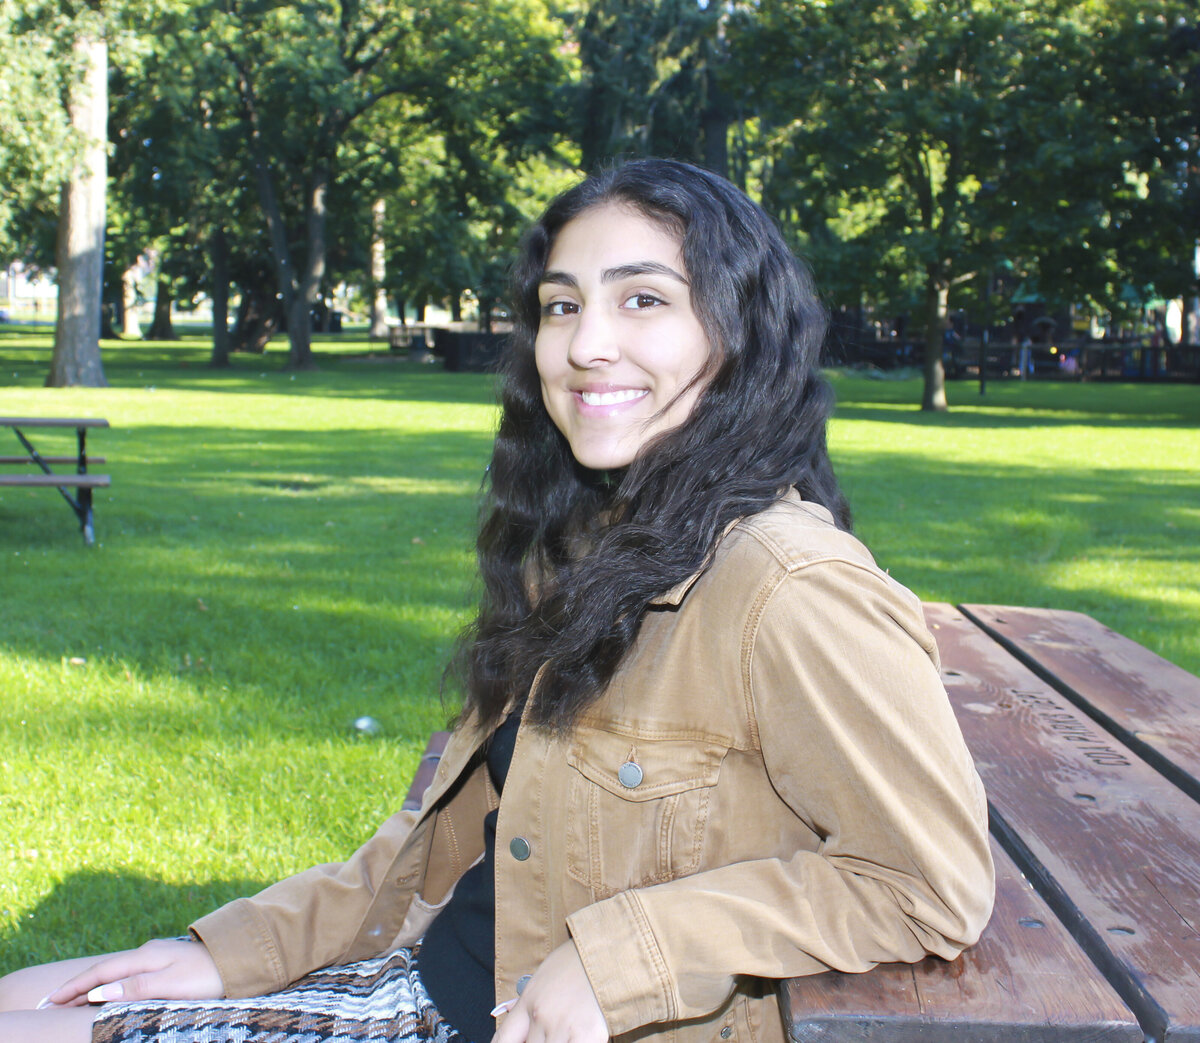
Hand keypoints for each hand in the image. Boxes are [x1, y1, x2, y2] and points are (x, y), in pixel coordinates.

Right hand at [39, 938, 222, 1007]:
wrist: (243, 959)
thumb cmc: (209, 976)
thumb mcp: (172, 984)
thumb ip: (135, 988)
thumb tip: (98, 991)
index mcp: (146, 957)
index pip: (100, 973)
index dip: (74, 988)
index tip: (49, 1002)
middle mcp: (149, 953)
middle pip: (104, 971)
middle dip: (76, 986)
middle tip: (49, 1003)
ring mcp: (159, 956)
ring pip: (116, 971)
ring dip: (91, 984)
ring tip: (70, 999)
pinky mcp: (168, 963)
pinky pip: (129, 973)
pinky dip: (110, 982)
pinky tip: (108, 989)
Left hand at [491, 940, 607, 1042]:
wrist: (607, 950)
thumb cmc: (576, 962)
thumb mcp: (542, 978)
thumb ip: (526, 1006)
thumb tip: (513, 1026)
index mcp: (528, 1001)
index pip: (502, 1040)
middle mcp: (541, 1016)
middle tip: (548, 1035)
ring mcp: (562, 1027)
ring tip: (565, 1033)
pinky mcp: (587, 1036)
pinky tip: (576, 1039)